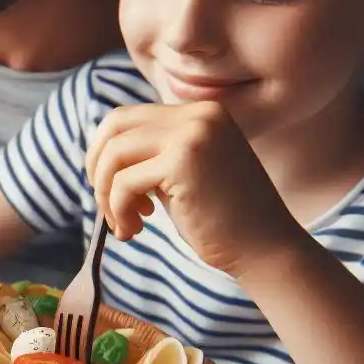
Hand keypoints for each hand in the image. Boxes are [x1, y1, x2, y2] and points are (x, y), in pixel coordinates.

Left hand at [86, 102, 300, 278]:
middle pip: (114, 125)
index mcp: (201, 113)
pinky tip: (133, 231)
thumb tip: (99, 153)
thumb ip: (152, 155)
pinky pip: (124, 182)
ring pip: (114, 154)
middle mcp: (199, 115)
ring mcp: (193, 134)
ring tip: (123, 225)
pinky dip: (118, 210)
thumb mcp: (184, 173)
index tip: (111, 189)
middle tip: (106, 204)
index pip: (128, 118)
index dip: (106, 153)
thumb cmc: (222, 219)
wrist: (266, 250)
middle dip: (97, 167)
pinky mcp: (184, 161)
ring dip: (106, 195)